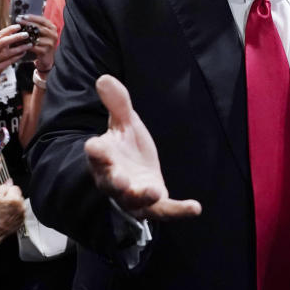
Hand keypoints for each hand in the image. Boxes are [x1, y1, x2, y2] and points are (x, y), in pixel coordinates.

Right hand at [0, 25, 28, 93]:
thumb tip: (9, 33)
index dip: (9, 30)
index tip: (18, 27)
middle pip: (3, 42)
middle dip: (16, 37)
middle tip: (26, 35)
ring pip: (8, 52)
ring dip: (20, 48)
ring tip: (28, 45)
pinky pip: (9, 61)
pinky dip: (17, 57)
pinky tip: (23, 53)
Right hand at [0, 180, 24, 244]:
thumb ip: (3, 187)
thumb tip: (9, 181)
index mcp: (15, 200)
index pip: (15, 187)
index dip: (7, 190)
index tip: (2, 194)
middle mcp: (21, 207)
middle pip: (18, 195)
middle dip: (11, 197)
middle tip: (1, 203)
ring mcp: (22, 215)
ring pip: (19, 204)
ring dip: (13, 205)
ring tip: (3, 210)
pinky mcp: (21, 221)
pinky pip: (19, 212)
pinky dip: (14, 212)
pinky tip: (6, 215)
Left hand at [20, 14, 57, 71]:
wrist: (47, 58)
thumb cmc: (42, 43)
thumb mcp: (42, 33)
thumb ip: (37, 25)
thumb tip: (26, 16)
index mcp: (52, 28)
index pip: (42, 20)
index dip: (32, 17)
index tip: (23, 16)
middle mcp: (53, 34)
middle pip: (38, 27)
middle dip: (27, 23)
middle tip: (18, 21)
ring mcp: (50, 43)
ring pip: (35, 37)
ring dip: (24, 35)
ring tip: (16, 32)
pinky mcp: (45, 51)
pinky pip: (32, 46)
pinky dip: (24, 44)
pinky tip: (18, 42)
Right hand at [85, 75, 201, 220]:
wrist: (136, 171)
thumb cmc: (125, 146)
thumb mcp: (124, 122)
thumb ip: (117, 103)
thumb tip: (104, 78)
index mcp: (105, 158)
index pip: (97, 155)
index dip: (96, 151)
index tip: (94, 146)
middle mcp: (115, 180)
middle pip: (112, 184)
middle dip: (116, 182)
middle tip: (121, 180)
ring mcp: (134, 195)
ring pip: (135, 202)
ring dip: (143, 197)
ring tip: (154, 190)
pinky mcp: (154, 204)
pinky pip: (165, 211)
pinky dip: (179, 211)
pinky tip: (196, 208)